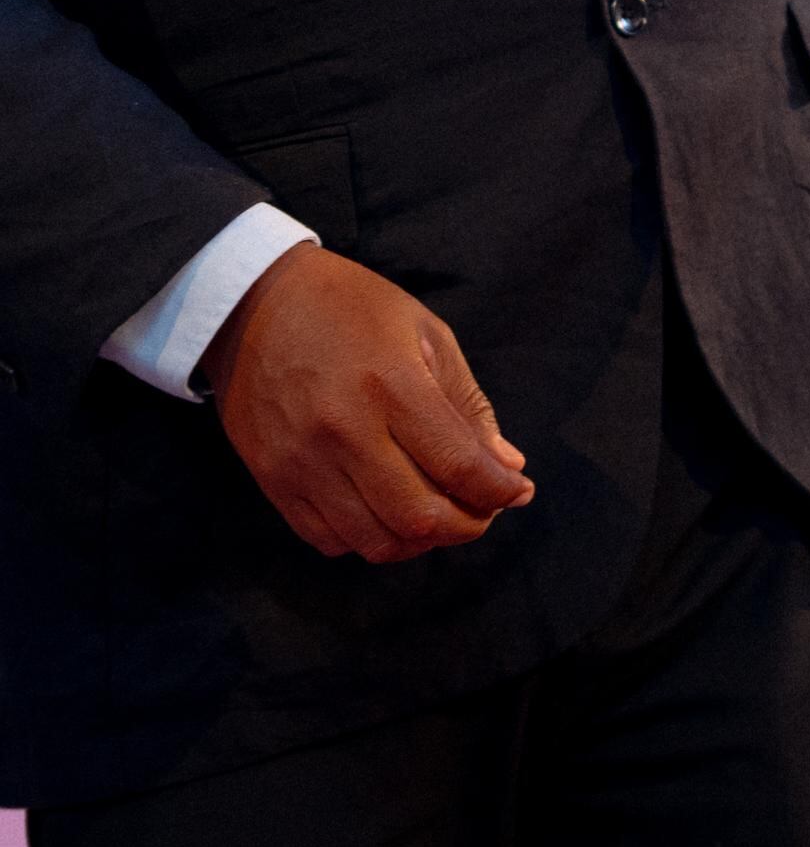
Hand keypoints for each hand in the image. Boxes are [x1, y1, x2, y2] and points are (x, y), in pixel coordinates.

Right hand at [203, 245, 533, 564]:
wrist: (253, 304)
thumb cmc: (352, 308)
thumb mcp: (426, 334)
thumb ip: (467, 404)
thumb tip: (507, 466)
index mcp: (392, 386)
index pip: (458, 464)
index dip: (499, 490)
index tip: (520, 492)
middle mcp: (343, 432)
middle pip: (418, 515)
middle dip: (466, 525)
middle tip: (483, 509)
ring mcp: (301, 463)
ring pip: (374, 539)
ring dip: (420, 541)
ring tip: (440, 516)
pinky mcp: (270, 480)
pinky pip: (326, 538)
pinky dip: (368, 540)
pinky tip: (387, 515)